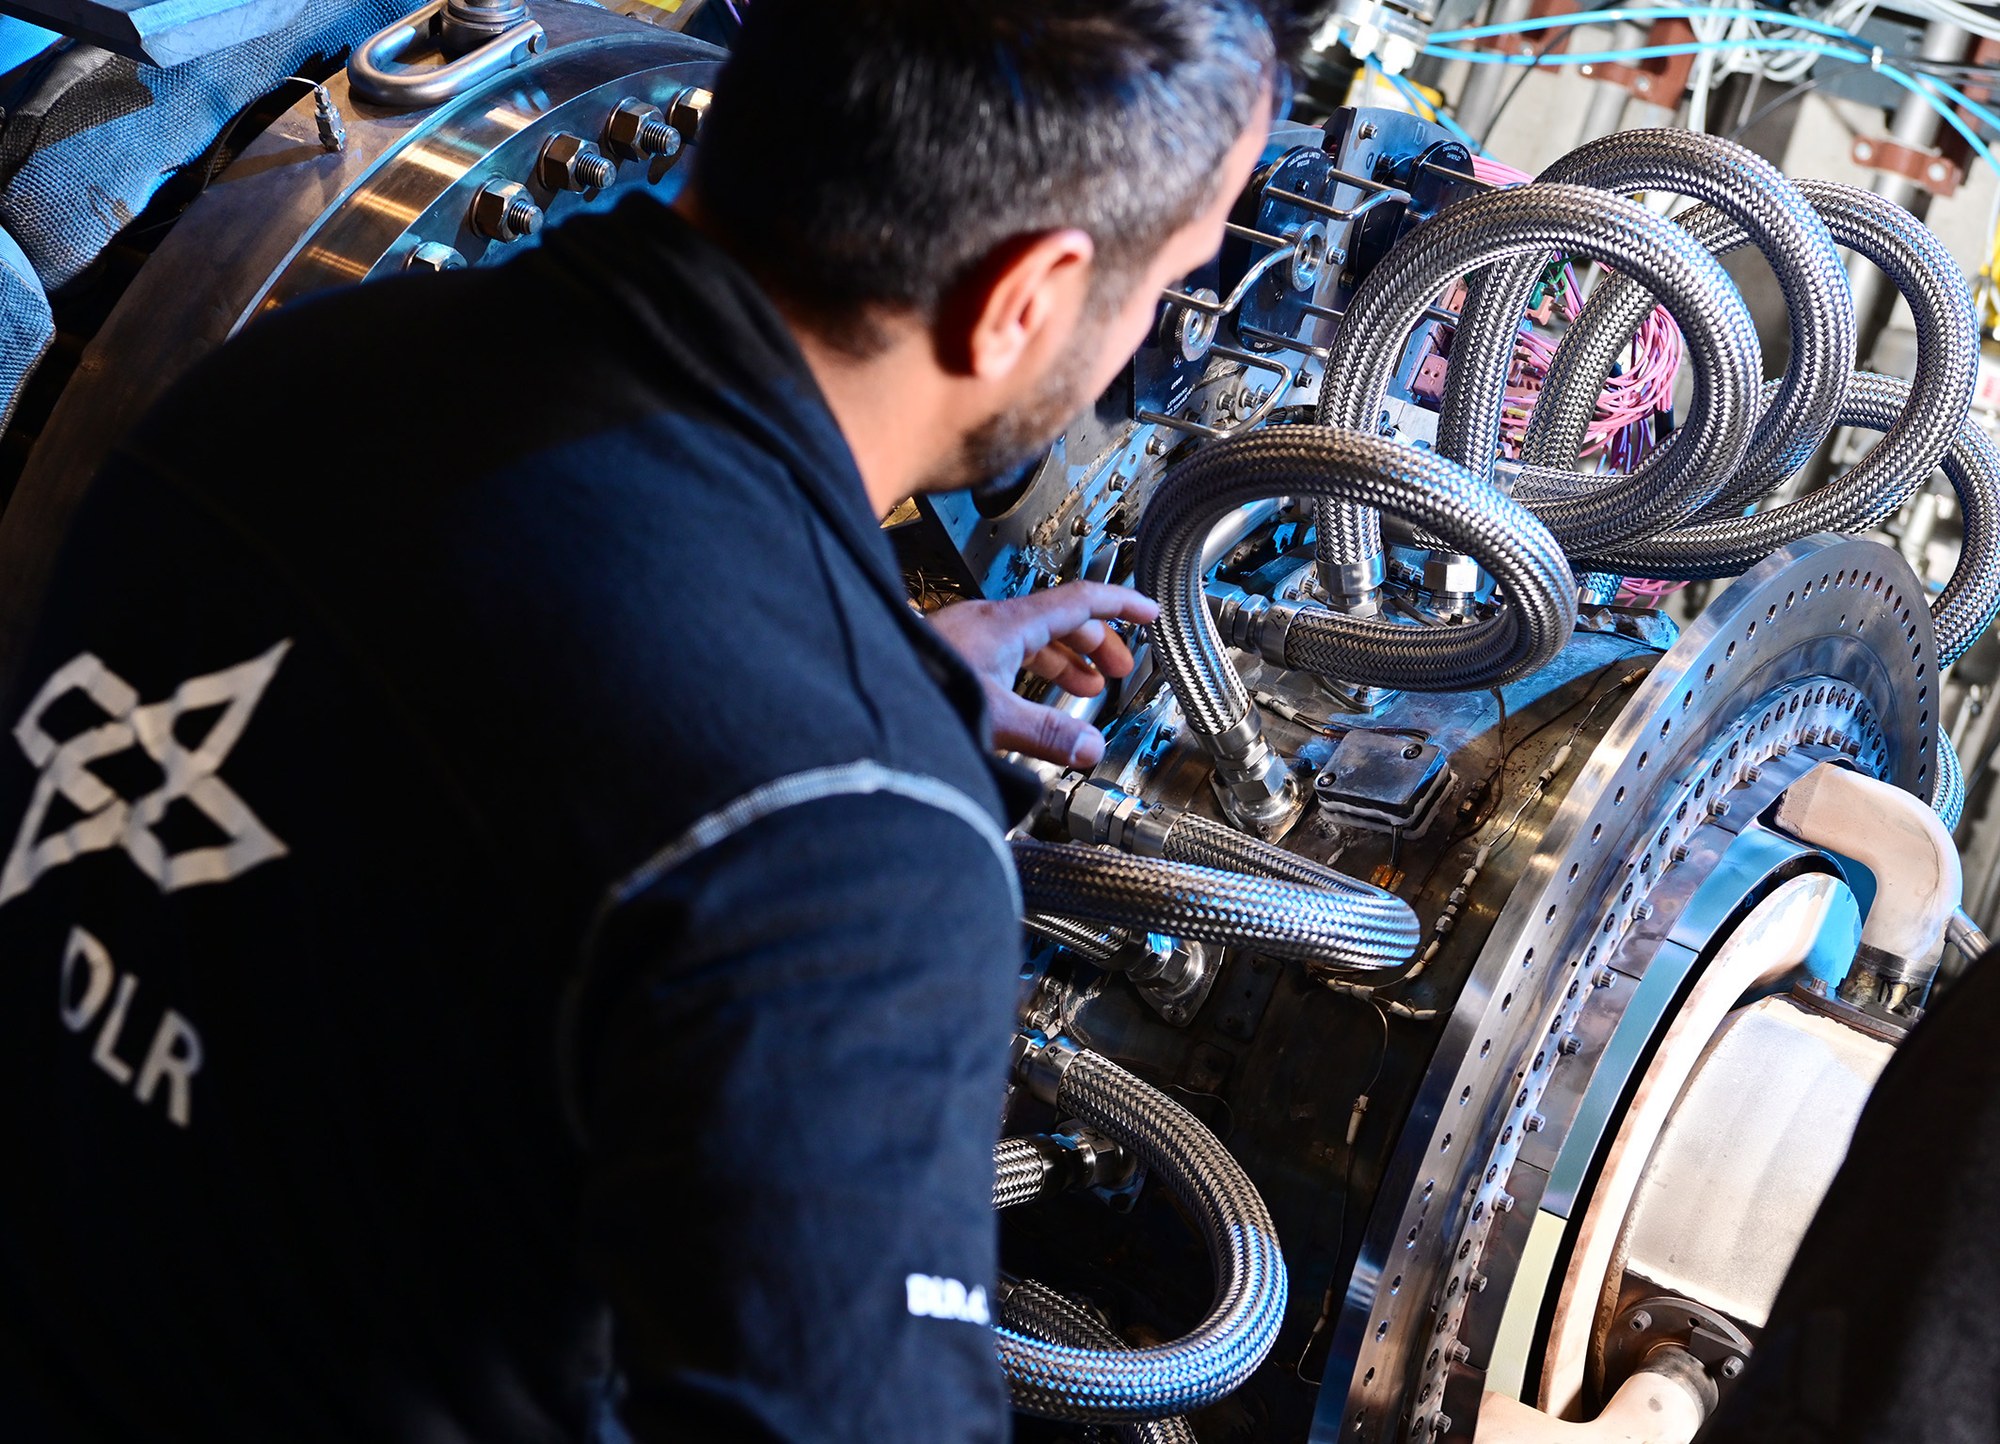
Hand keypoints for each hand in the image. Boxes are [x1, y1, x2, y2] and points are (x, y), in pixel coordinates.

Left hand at [928, 581, 1158, 766]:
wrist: (864, 695)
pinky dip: (1032, 672)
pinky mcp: (952, 657)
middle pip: (1059, 620)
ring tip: (1084, 689)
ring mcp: (969, 638)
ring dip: (1065, 661)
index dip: (1121, 605)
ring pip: (1031, 639)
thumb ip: (1048, 734)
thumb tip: (1090, 747)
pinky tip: (1030, 698)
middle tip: (1120, 670)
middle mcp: (988, 623)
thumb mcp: (996, 719)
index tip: (1150, 612)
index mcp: (1008, 624)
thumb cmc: (919, 693)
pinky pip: (1006, 654)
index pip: (1081, 600)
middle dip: (1097, 644)